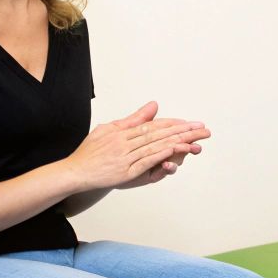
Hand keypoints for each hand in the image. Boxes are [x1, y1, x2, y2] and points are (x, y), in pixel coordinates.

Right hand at [64, 101, 209, 190]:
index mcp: (122, 131)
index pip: (153, 125)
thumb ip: (132, 119)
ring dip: (177, 142)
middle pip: (159, 134)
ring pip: (155, 146)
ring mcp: (125, 156)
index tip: (191, 123)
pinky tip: (175, 152)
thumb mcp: (109, 129)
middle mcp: (125, 141)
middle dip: (183, 131)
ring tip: (195, 140)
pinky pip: (146, 161)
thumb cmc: (91, 152)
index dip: (174, 124)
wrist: (75, 171)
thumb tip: (153, 105)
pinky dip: (162, 155)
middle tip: (203, 129)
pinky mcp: (125, 171)